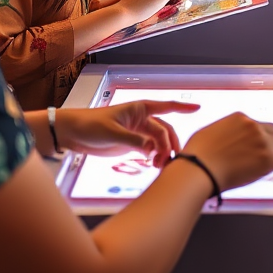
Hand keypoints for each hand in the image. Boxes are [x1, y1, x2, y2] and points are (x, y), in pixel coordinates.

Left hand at [56, 101, 197, 166]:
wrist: (74, 133)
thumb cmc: (91, 125)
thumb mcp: (112, 132)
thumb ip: (133, 140)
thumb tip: (152, 148)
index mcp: (139, 108)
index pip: (166, 106)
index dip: (183, 107)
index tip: (198, 107)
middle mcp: (142, 119)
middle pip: (165, 130)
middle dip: (171, 144)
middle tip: (169, 161)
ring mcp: (138, 132)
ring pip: (159, 142)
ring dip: (163, 153)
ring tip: (159, 167)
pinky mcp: (133, 144)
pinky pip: (150, 150)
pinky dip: (155, 157)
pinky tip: (154, 166)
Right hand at [184, 112, 272, 191]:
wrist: (200, 169)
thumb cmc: (198, 154)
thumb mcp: (209, 133)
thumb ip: (223, 133)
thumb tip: (222, 141)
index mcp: (240, 118)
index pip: (256, 125)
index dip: (258, 136)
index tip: (256, 144)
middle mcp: (254, 126)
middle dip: (272, 141)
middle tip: (269, 152)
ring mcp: (262, 142)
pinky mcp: (268, 160)